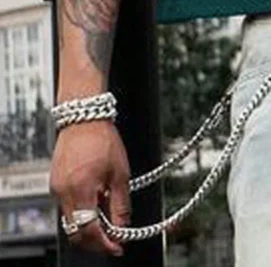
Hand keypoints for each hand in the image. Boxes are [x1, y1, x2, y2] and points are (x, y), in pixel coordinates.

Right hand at [50, 120, 131, 256]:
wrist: (83, 117)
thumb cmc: (102, 139)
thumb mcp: (120, 172)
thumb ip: (120, 203)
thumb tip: (123, 226)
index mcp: (81, 189)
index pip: (89, 231)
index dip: (104, 243)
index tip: (117, 246)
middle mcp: (64, 192)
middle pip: (76, 231)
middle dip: (95, 240)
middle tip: (113, 238)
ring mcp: (56, 188)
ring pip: (71, 220)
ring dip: (88, 224)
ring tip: (107, 210)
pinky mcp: (55, 182)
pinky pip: (67, 205)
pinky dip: (82, 209)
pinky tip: (96, 198)